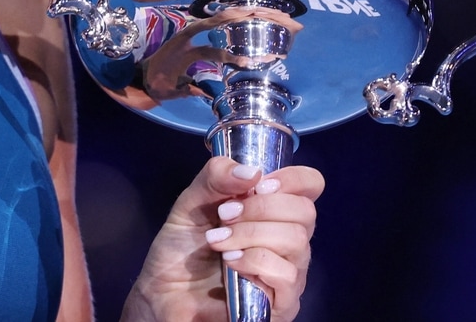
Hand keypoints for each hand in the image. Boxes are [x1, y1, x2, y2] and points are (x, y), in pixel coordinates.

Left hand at [122, 156, 323, 321]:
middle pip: (305, 211)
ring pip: (297, 241)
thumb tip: (252, 171)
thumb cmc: (182, 248)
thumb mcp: (191, 202)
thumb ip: (216, 177)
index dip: (292, 179)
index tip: (259, 185)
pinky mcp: (283, 303)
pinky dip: (255, 261)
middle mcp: (289, 240)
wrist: (164, 292)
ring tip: (218, 241)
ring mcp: (289, 273)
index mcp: (274, 210)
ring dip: (251, 234)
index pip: (311, 185)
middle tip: (225, 214)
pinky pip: (287, 275)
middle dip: (260, 208)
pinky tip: (231, 263)